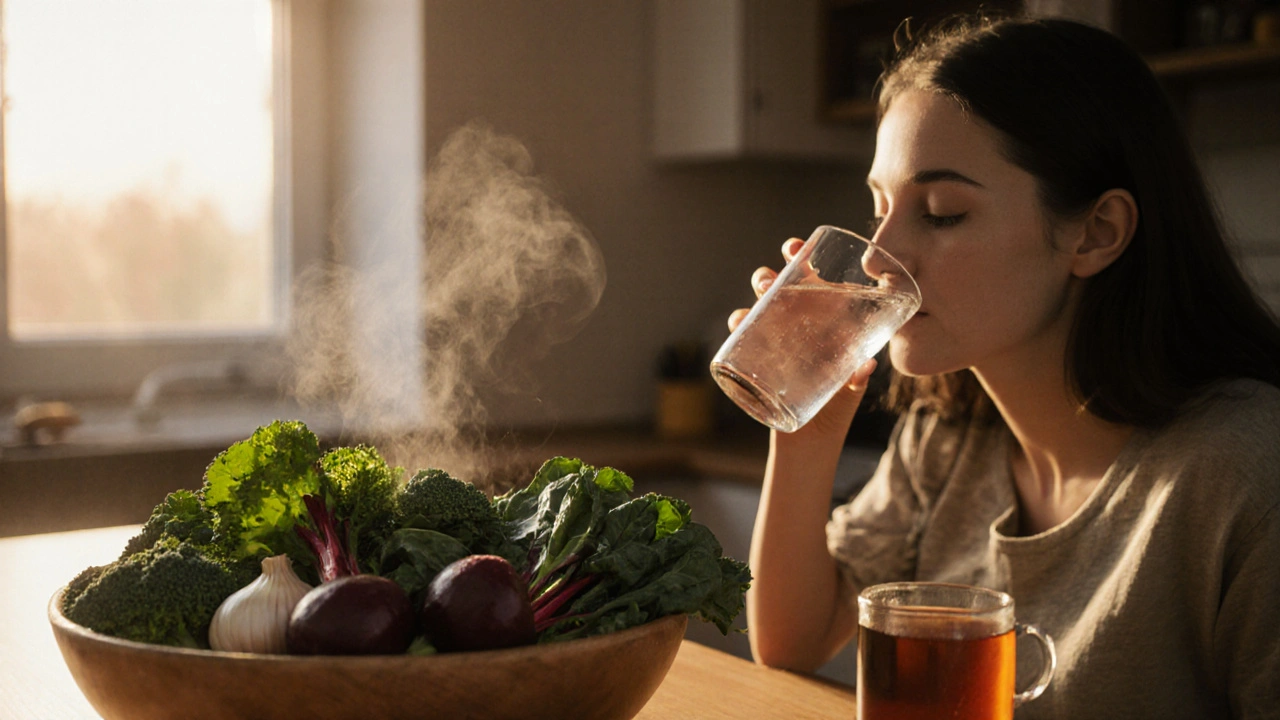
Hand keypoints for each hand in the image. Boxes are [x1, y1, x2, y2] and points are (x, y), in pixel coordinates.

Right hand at [728, 238, 874, 441]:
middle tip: (774, 274)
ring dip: (755, 295)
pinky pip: (741, 339)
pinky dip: (738, 326)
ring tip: (761, 293)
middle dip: (772, 274)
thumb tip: (866, 365)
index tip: (798, 246)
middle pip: (778, 290)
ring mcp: (772, 345)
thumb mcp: (850, 392)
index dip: (803, 260)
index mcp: (820, 324)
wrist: (811, 446)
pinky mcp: (754, 365)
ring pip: (757, 308)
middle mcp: (793, 328)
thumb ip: (856, 379)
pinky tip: (740, 322)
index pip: (811, 284)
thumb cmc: (836, 412)